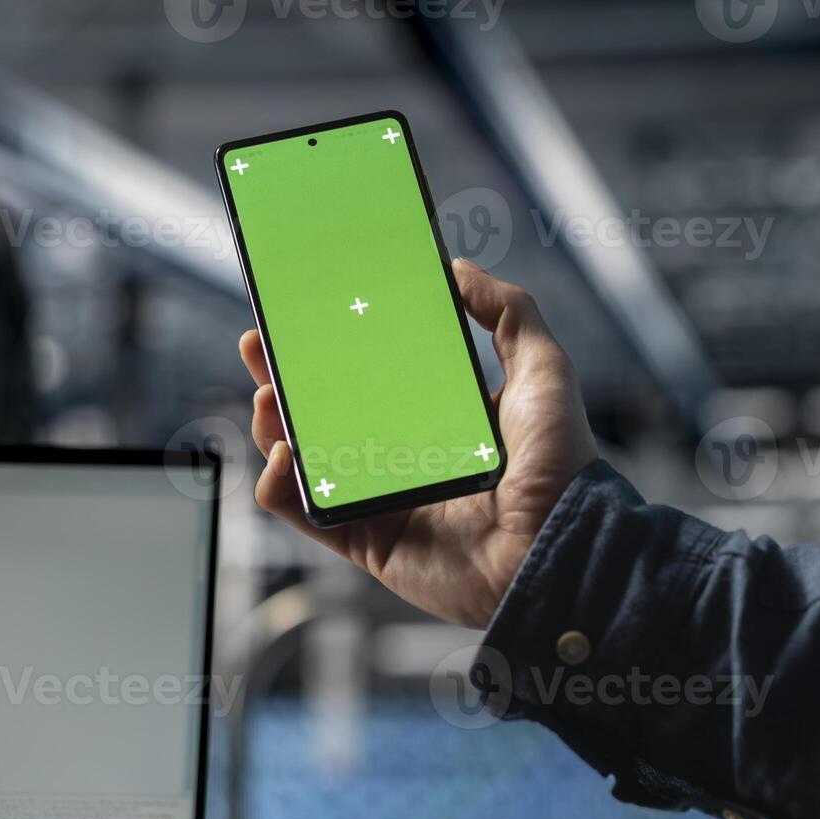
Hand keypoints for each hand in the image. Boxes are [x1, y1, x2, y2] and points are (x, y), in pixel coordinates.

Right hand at [241, 259, 597, 628]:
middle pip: (324, 410)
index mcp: (438, 414)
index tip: (303, 309)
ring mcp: (381, 497)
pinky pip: (307, 514)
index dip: (332, 342)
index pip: (371, 370)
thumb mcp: (542, 370)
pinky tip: (284, 454)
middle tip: (259, 343)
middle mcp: (403, 453)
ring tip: (266, 395)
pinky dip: (279, 487)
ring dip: (271, 426)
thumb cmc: (559, 465)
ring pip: (305, 458)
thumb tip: (457, 269)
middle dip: (284, 376)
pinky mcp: (368, 539)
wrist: (557, 547)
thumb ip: (509, 313)